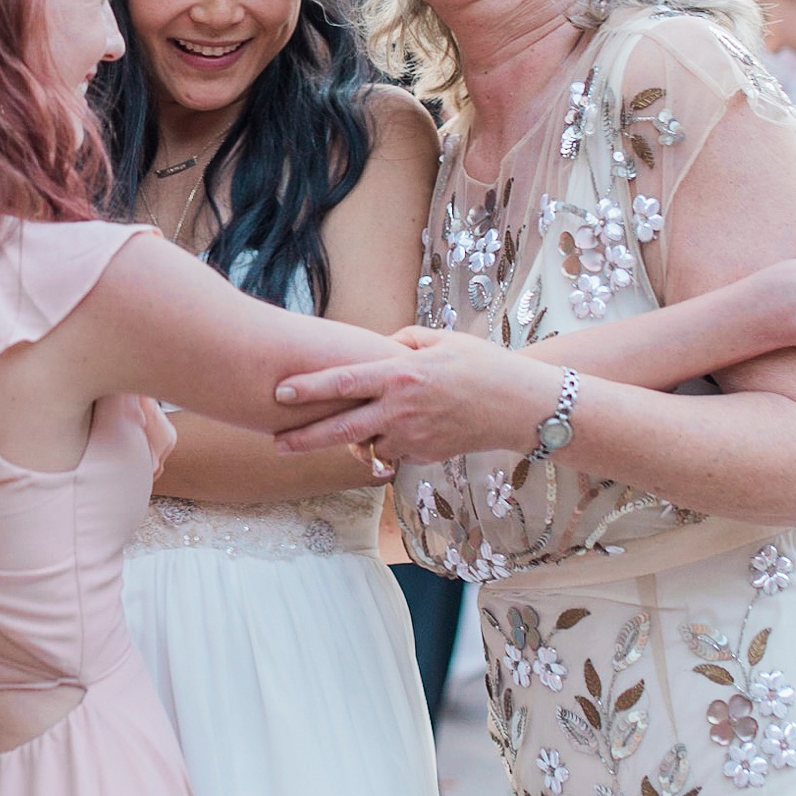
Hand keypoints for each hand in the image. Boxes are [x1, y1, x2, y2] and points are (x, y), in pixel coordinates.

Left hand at [272, 331, 526, 464]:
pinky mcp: (425, 456)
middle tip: (276, 442)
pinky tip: (398, 433)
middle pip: (341, 430)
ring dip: (356, 442)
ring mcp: (413, 437)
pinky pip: (395, 454)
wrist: (519, 406)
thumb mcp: (441, 340)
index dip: (308, 388)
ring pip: (367, 446)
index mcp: (400, 375)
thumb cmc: (482, 365)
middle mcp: (401, 409)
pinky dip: (390, 446)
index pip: (343, 382)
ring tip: (346, 432)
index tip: (280, 393)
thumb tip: (379, 344)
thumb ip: (403, 340)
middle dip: (304, 438)